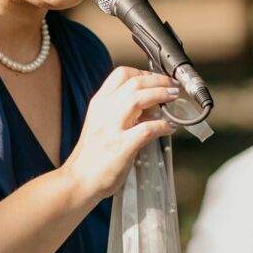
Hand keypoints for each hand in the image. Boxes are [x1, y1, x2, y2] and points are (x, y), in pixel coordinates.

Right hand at [63, 66, 180, 202]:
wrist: (79, 180)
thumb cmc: (92, 155)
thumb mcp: (101, 123)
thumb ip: (119, 111)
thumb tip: (149, 105)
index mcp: (99, 102)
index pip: (121, 73)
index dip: (144, 72)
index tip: (157, 79)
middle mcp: (104, 111)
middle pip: (134, 82)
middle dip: (158, 80)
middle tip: (172, 86)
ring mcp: (112, 128)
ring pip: (139, 98)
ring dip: (161, 95)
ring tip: (173, 98)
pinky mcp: (122, 146)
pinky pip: (147, 128)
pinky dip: (163, 125)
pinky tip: (170, 127)